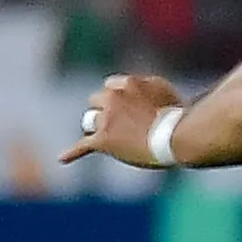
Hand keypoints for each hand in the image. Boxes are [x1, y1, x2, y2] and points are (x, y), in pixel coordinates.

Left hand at [61, 73, 182, 167]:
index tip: (129, 106)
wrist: (176, 137)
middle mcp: (114, 97)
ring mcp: (106, 118)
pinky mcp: (102, 140)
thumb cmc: (178, 116)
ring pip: (90, 120)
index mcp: (129, 83)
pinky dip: (73, 153)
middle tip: (122, 123)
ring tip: (115, 137)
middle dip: (104, 110)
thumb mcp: (165, 90)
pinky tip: (63, 158)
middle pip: (96, 100)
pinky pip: (83, 145)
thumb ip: (146, 87)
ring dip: (98, 127)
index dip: (119, 97)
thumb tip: (138, 89)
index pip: (111, 85)